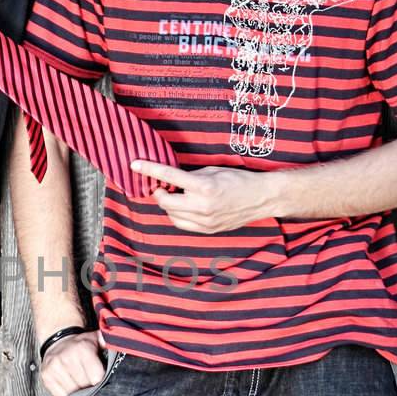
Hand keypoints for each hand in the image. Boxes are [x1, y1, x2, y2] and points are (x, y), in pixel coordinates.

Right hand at [39, 328, 106, 395]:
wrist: (58, 341)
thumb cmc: (81, 345)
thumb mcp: (97, 339)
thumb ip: (110, 344)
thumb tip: (122, 348)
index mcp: (82, 348)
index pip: (96, 378)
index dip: (101, 382)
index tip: (102, 381)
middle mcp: (66, 357)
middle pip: (84, 386)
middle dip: (91, 388)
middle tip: (92, 384)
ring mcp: (54, 368)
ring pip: (72, 393)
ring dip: (79, 393)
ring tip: (82, 384)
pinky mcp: (46, 377)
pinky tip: (72, 387)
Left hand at [129, 160, 276, 233]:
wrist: (261, 198)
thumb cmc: (238, 179)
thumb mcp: (213, 170)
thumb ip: (190, 176)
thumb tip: (170, 179)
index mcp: (204, 186)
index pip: (169, 176)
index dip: (149, 169)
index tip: (135, 164)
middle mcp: (202, 206)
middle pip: (164, 201)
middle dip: (159, 192)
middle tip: (162, 185)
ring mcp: (205, 221)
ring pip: (171, 215)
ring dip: (168, 204)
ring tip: (178, 195)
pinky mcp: (208, 230)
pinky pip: (182, 224)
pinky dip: (178, 215)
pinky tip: (184, 207)